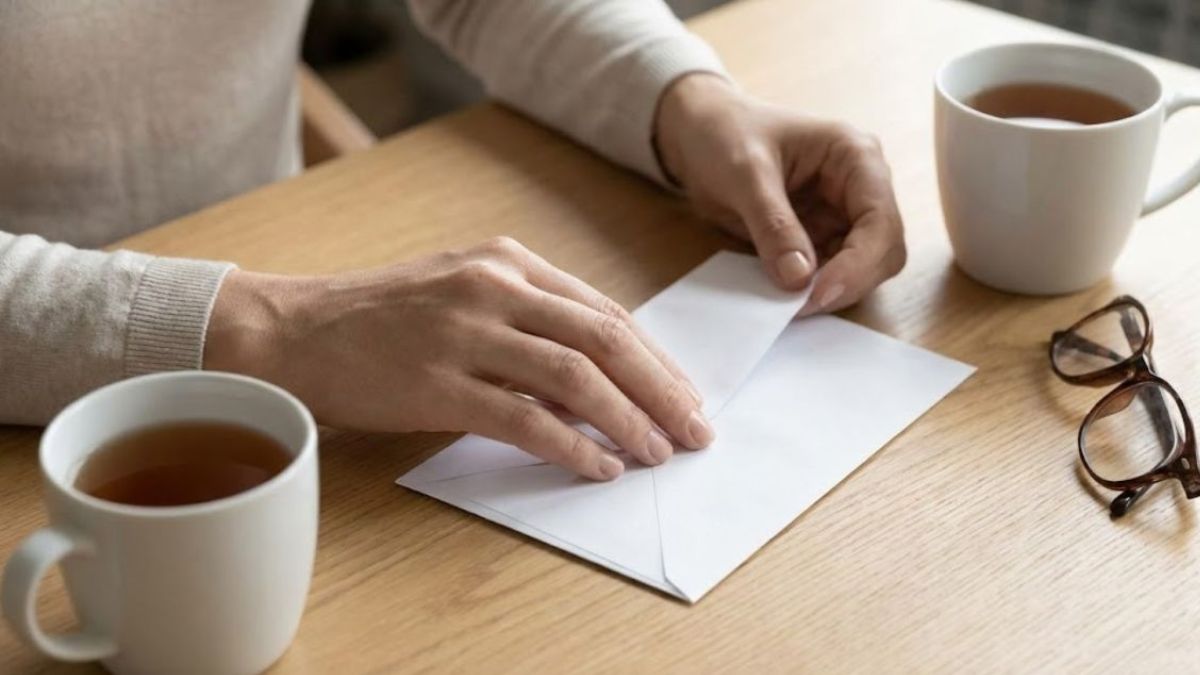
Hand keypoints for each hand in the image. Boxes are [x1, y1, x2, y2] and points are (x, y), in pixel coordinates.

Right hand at [203, 237, 712, 480]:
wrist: (295, 331)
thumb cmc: (380, 316)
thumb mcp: (461, 288)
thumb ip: (527, 316)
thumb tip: (598, 371)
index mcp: (508, 261)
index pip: (604, 311)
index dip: (654, 358)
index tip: (684, 393)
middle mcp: (494, 288)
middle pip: (604, 339)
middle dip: (661, 388)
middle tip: (695, 429)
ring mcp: (466, 333)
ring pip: (575, 377)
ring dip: (628, 420)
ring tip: (658, 452)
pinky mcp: (439, 383)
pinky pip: (525, 418)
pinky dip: (572, 446)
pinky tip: (600, 467)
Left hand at [654, 74, 905, 313]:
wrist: (698, 134)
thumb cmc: (725, 135)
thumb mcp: (744, 175)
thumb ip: (773, 224)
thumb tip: (799, 279)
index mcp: (856, 157)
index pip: (880, 220)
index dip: (858, 264)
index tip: (818, 294)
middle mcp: (860, 188)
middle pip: (882, 251)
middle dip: (848, 283)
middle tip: (801, 308)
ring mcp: (843, 215)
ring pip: (861, 270)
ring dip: (831, 292)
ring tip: (788, 305)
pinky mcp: (821, 237)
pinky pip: (829, 274)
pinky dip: (812, 291)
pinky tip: (785, 297)